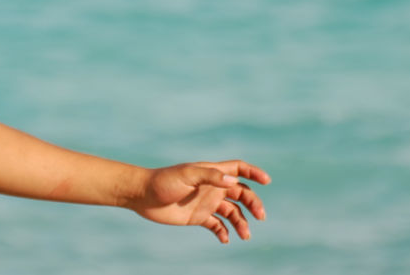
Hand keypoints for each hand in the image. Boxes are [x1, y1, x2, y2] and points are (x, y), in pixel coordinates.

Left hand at [129, 160, 269, 243]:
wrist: (143, 196)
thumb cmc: (163, 181)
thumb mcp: (186, 175)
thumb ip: (209, 176)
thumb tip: (233, 181)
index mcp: (211, 173)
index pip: (238, 169)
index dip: (253, 173)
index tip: (267, 181)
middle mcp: (212, 187)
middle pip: (241, 193)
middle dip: (253, 204)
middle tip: (260, 217)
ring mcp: (206, 202)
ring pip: (232, 212)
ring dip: (241, 223)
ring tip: (245, 235)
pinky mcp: (199, 217)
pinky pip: (217, 225)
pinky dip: (224, 232)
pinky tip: (225, 239)